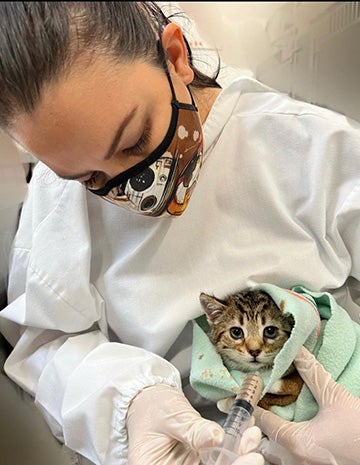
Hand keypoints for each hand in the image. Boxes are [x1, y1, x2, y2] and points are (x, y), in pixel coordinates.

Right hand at [126, 384, 263, 464]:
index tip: (241, 462)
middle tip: (253, 454)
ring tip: (252, 436)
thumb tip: (217, 437)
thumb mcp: (171, 415)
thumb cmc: (153, 408)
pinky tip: (247, 432)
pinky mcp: (203, 463)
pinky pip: (223, 460)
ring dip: (241, 457)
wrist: (151, 401)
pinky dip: (238, 448)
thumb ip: (193, 428)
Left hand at [254, 346, 359, 464]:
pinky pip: (289, 462)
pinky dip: (283, 450)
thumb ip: (311, 372)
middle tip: (255, 407)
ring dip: (269, 441)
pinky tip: (288, 436)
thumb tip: (296, 350)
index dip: (252, 403)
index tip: (248, 390)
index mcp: (297, 442)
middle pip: (263, 444)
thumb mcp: (335, 397)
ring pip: (275, 458)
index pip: (262, 421)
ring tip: (268, 422)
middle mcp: (296, 461)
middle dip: (256, 427)